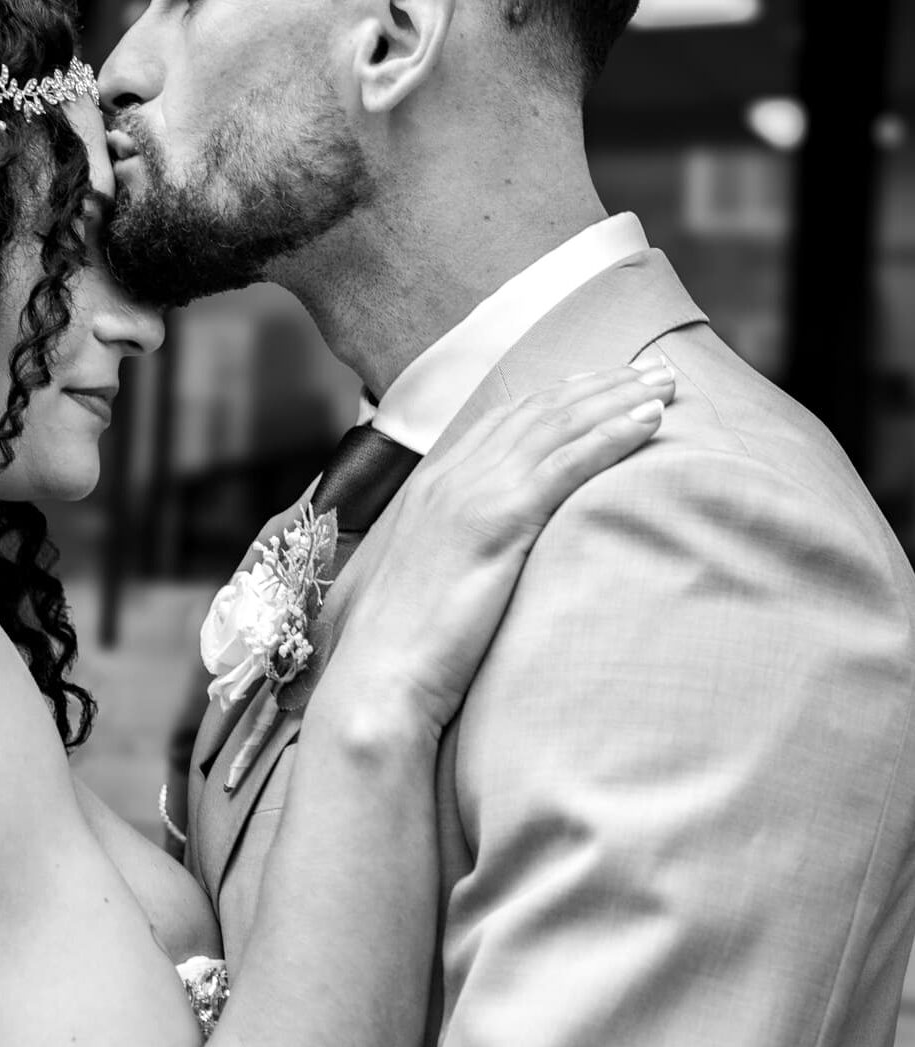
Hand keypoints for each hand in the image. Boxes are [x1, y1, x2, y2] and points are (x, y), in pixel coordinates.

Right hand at [317, 360, 676, 737]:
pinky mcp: (497, 522)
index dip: (562, 394)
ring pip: (557, 428)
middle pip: (538, 411)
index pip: (507, 419)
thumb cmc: (407, 646)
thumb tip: (499, 547)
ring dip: (617, 399)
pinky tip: (648, 424)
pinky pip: (565, 466)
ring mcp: (471, 495)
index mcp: (434, 485)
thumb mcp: (434, 579)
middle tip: (653, 369)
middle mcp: (451, 477)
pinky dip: (609, 437)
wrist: (381, 677)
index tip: (607, 380)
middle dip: (600, 385)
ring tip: (666, 385)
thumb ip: (464, 546)